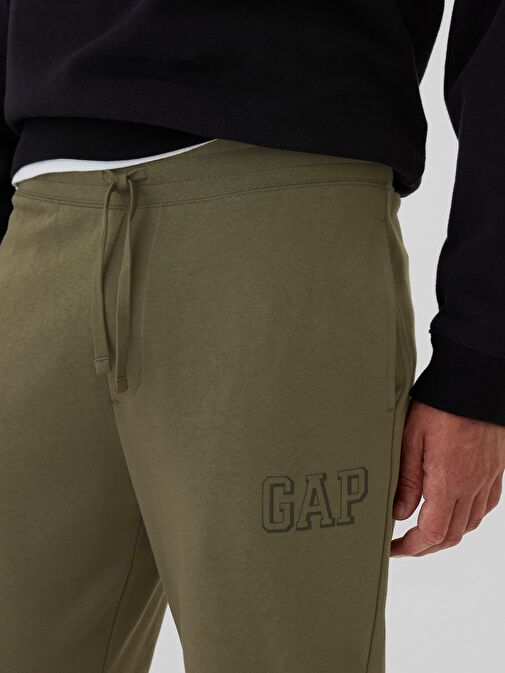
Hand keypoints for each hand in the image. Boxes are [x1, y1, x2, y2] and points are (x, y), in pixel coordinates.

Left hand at [390, 400, 504, 556]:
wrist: (475, 383)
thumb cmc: (440, 406)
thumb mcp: (410, 439)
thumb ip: (406, 480)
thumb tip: (398, 514)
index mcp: (448, 483)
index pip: (431, 533)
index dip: (410, 548)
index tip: (392, 549)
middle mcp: (472, 487)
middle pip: (451, 535)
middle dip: (424, 547)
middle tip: (402, 545)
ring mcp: (486, 479)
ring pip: (469, 524)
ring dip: (445, 535)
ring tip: (423, 532)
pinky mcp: (494, 470)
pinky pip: (485, 506)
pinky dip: (467, 518)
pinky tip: (453, 510)